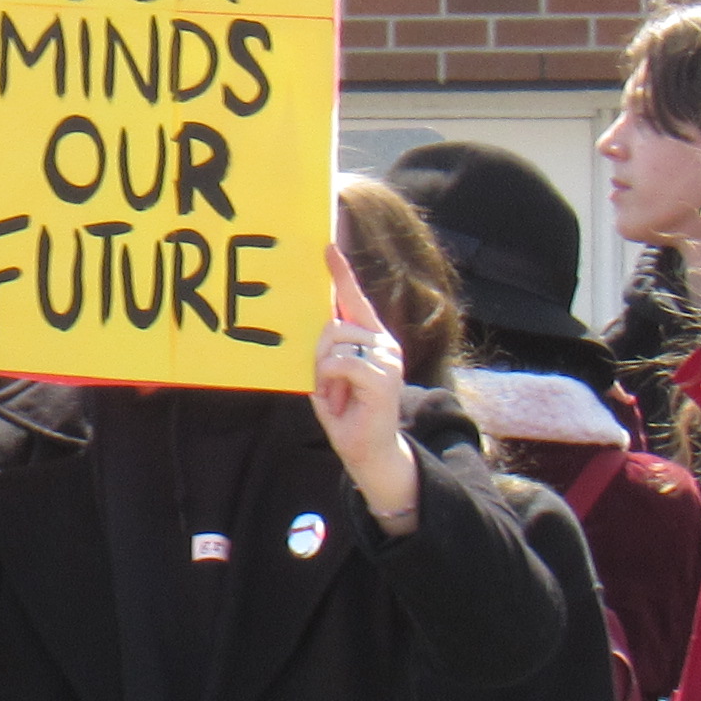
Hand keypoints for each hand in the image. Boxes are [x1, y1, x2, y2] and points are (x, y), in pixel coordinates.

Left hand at [309, 237, 419, 527]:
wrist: (369, 453)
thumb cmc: (347, 415)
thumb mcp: (329, 377)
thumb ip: (325, 351)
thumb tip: (314, 326)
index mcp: (371, 339)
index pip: (355, 299)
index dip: (341, 274)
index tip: (328, 248)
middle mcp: (383, 343)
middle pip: (334, 324)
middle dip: (319, 354)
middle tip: (327, 386)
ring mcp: (386, 358)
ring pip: (335, 342)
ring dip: (324, 371)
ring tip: (337, 395)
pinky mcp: (382, 377)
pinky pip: (340, 363)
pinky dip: (330, 380)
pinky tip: (341, 399)